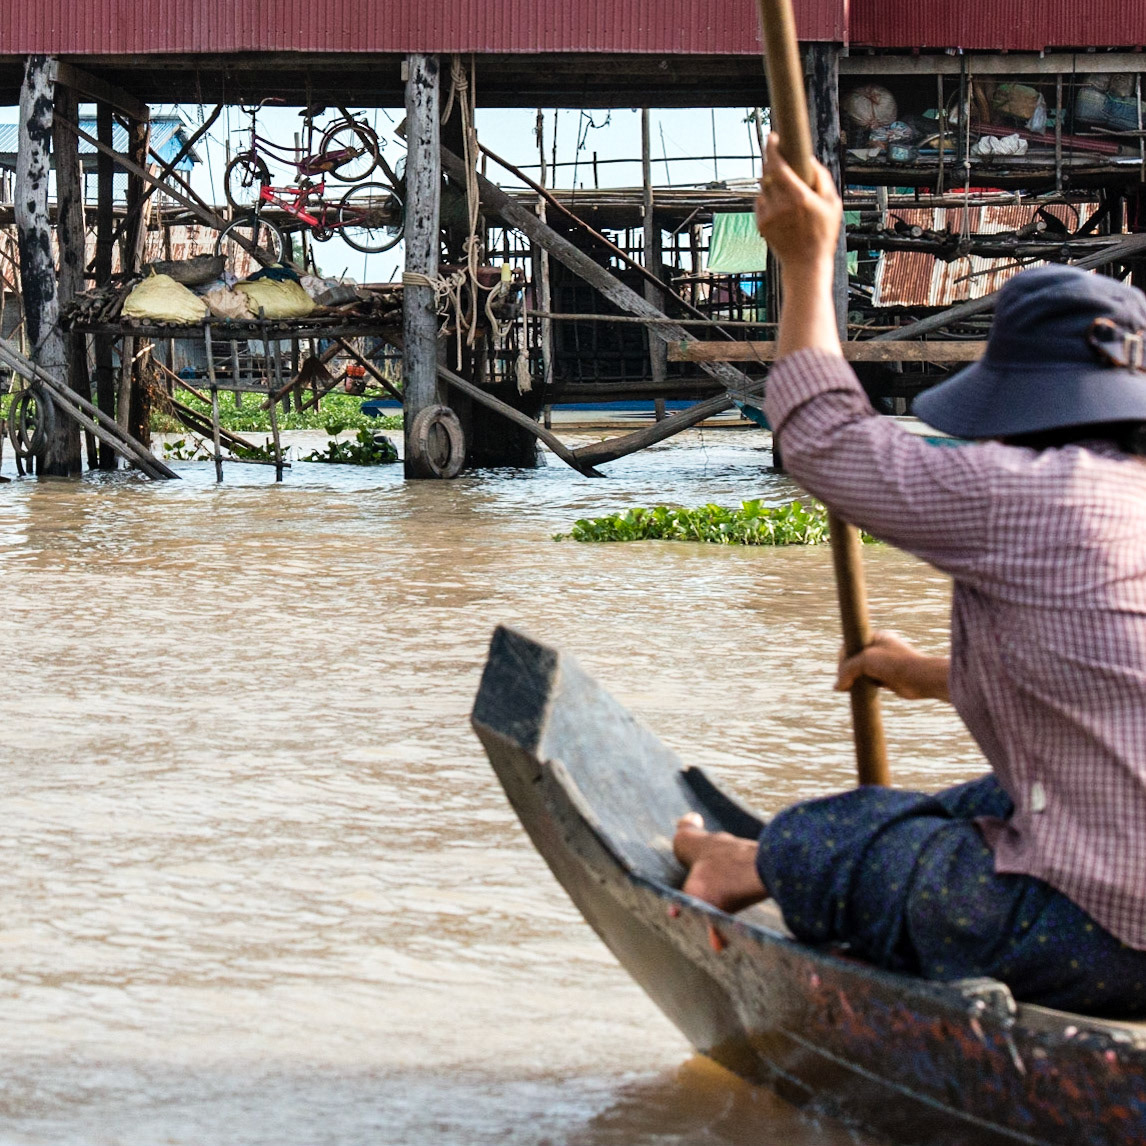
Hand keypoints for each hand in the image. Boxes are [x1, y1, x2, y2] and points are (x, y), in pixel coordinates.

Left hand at [755, 134, 841, 271]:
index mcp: (799, 197)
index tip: (773, 137)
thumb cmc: (823, 233)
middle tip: (779, 156)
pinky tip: (781, 208)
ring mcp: (768, 215)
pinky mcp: (761, 223)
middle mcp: (780, 205)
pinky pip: (761, 201)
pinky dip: (768, 199)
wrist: (805, 263)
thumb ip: (822, 178)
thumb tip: (809, 159)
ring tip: (787, 192)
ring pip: (763, 187)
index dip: (773, 149)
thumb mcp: (832, 204)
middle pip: (767, 173)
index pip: (778, 166)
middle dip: (772, 162)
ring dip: (772, 182)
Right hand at [836, 631, 950, 701]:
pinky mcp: (888, 678)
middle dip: (848, 670)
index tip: (840, 670)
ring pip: (862, 671)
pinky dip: (863, 687)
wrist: (920, 678)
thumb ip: (847, 670)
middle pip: (855, 659)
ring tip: (849, 688)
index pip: (851, 645)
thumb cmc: (895, 663)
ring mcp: (885, 664)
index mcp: (877, 637)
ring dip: (855, 680)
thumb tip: (837, 687)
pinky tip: (859, 692)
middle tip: (843, 682)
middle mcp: (880, 649)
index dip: (843, 657)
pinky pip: (870, 682)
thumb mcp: (865, 660)